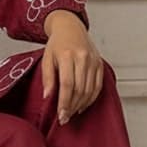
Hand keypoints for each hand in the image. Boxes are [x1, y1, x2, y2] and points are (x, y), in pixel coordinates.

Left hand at [42, 10, 103, 124]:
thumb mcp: (46, 58)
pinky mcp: (100, 64)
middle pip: (79, 89)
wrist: (70, 27)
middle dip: (72, 106)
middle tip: (64, 118)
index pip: (67, 84)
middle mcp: (83, 58)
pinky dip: (91, 98)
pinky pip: (98, 86)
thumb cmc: (57, 44)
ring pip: (90, 90)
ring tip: (72, 113)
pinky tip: (82, 105)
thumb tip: (47, 96)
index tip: (61, 115)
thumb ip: (47, 78)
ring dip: (81, 105)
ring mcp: (93, 61)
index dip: (64, 102)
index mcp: (68, 55)